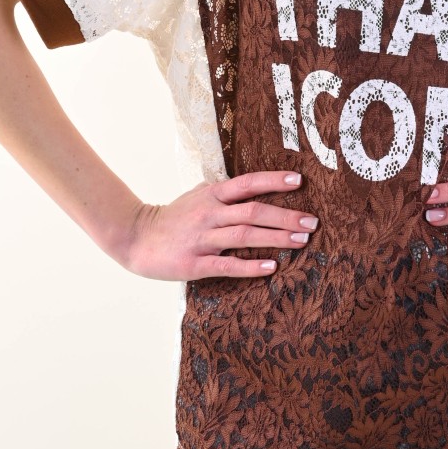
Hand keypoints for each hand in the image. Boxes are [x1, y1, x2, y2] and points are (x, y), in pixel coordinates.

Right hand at [120, 170, 317, 281]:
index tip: (300, 181)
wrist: (136, 238)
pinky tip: (271, 267)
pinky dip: (251, 266)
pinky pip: (227, 264)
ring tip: (301, 241)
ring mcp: (202, 238)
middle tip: (312, 222)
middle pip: (253, 211)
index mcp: (211, 195)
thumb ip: (221, 190)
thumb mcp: (196, 196)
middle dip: (286, 216)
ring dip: (276, 238)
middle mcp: (209, 214)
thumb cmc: (172, 218)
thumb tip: (249, 184)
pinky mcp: (194, 263)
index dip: (273, 181)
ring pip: (245, 236)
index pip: (247, 183)